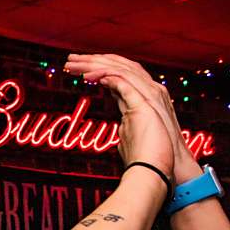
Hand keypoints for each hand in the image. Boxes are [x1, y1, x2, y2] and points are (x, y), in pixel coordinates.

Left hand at [66, 54, 181, 184]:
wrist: (159, 170)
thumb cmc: (150, 159)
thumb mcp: (136, 134)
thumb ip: (129, 122)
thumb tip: (121, 123)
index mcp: (144, 99)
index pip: (120, 75)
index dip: (100, 68)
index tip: (78, 69)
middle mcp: (150, 92)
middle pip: (119, 67)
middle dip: (93, 61)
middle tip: (70, 60)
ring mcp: (150, 96)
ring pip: (120, 69)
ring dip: (94, 64)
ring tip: (73, 64)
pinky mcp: (145, 104)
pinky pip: (123, 81)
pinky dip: (104, 75)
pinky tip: (87, 77)